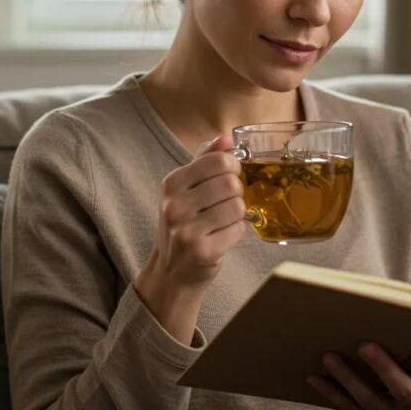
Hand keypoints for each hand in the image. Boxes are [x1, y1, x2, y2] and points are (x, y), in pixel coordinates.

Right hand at [147, 135, 246, 290]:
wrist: (171, 271)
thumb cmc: (183, 224)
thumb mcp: (185, 188)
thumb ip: (205, 160)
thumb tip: (226, 138)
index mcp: (172, 183)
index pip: (218, 160)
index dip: (233, 167)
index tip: (229, 176)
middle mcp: (175, 205)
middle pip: (231, 183)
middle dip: (236, 192)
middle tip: (225, 203)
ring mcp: (187, 230)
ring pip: (238, 206)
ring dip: (237, 214)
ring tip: (222, 221)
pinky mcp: (203, 251)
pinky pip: (239, 229)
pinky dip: (236, 232)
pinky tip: (222, 236)